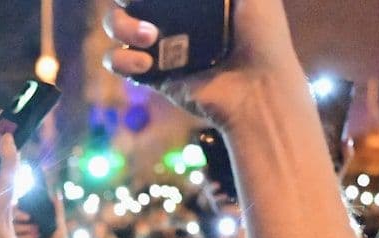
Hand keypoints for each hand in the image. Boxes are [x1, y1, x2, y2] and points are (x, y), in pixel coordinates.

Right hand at [104, 0, 305, 131]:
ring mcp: (159, 46)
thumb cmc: (262, 38)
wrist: (257, 88)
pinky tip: (147, 64)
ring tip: (150, 37)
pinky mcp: (151, 75)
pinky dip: (122, 60)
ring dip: (122, 25)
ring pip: (115, 25)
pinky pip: (117, 61)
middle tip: (137, 1)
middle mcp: (173, 18)